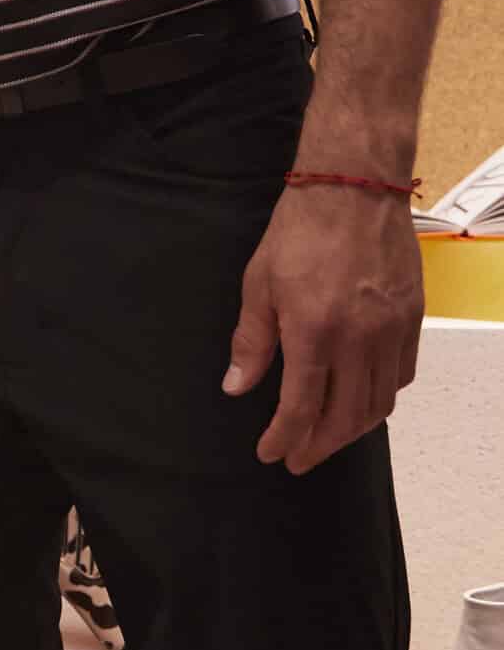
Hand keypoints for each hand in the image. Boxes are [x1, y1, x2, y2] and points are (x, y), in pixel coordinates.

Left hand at [225, 159, 423, 474]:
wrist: (353, 190)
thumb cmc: (299, 231)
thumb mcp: (259, 284)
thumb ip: (251, 341)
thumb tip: (237, 386)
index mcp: (314, 332)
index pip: (302, 407)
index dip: (285, 437)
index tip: (271, 453)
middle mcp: (359, 340)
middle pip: (346, 417)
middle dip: (320, 446)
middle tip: (299, 458)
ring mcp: (391, 332)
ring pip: (379, 403)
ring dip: (352, 429)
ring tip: (327, 437)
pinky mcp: (411, 320)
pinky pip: (402, 375)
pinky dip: (381, 397)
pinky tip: (362, 400)